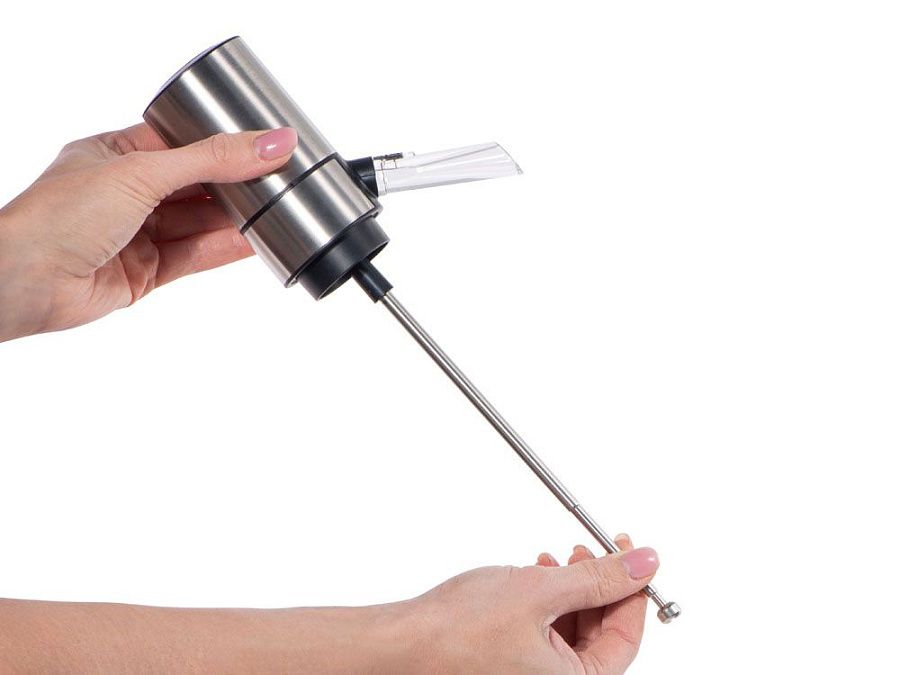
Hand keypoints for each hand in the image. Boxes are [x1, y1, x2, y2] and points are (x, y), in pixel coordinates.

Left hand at [0, 124, 297, 341]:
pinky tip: (254, 242)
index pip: (182, 144)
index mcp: (115, 155)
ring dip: (234, 220)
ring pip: (198, 224)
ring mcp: (136, 234)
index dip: (223, 144)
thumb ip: (212, 160)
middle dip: (235, 185)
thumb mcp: (144, 173)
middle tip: (281, 179)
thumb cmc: (59, 216)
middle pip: (195, 186)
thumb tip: (270, 144)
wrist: (25, 281)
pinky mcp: (145, 272)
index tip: (265, 145)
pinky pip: (194, 257)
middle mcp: (126, 193)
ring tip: (277, 210)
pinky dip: (224, 250)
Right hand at [401, 535, 656, 673]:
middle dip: (599, 586)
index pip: (626, 637)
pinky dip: (549, 602)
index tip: (632, 555)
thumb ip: (599, 578)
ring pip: (575, 630)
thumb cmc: (458, 630)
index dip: (633, 590)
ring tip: (556, 560)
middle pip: (602, 633)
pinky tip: (536, 575)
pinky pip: (549, 633)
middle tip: (593, 549)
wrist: (403, 641)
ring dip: (572, 590)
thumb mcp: (540, 592)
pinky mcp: (516, 663)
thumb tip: (643, 564)